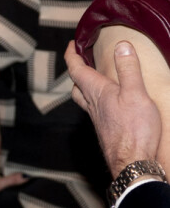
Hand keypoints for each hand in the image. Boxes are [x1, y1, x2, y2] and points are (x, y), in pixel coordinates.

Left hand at [65, 40, 161, 177]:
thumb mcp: (136, 93)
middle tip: (81, 60)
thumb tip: (121, 46)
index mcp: (97, 93)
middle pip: (77, 86)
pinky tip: (108, 102)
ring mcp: (98, 119)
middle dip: (76, 71)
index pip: (77, 71)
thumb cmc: (134, 130)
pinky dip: (96, 99)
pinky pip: (95, 110)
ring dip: (84, 86)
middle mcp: (93, 106)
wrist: (132, 162)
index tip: (71, 44)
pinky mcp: (105, 129)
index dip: (71, 56)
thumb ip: (128, 69)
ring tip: (93, 77)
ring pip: (84, 99)